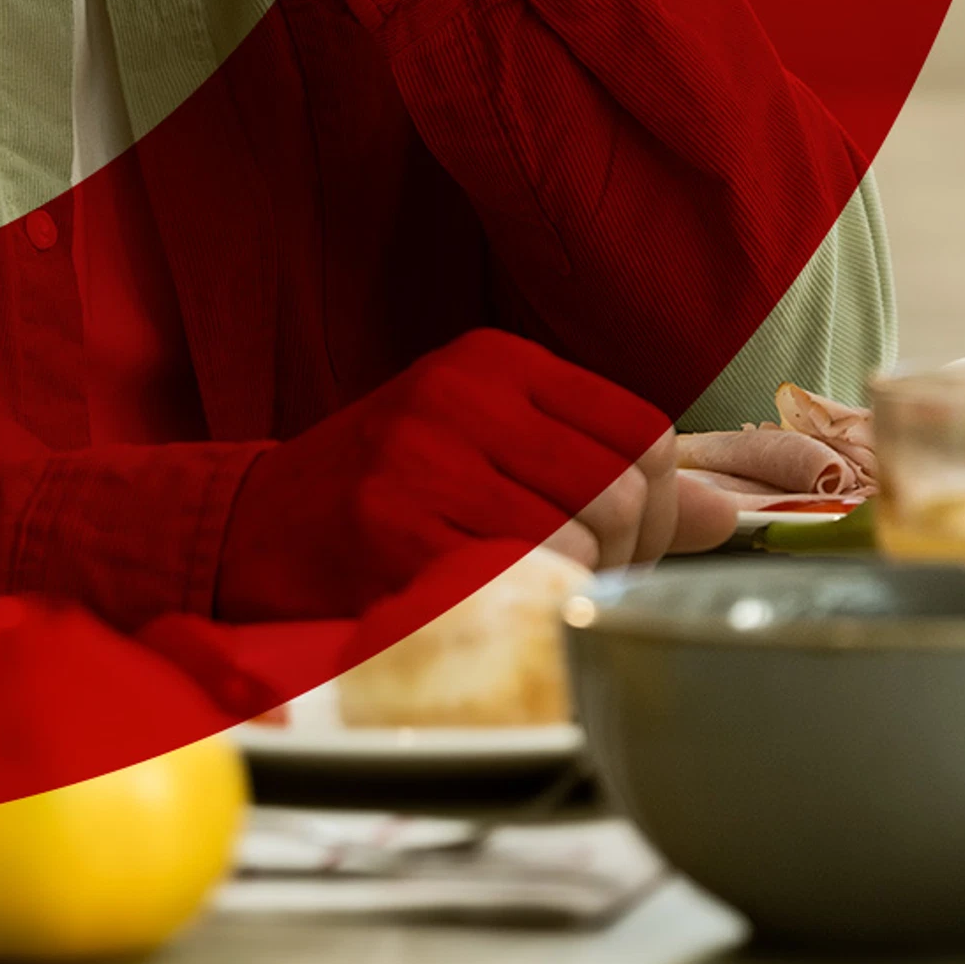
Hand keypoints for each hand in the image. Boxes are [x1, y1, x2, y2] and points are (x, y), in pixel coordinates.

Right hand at [213, 329, 731, 621]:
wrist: (244, 530)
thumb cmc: (382, 493)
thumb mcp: (488, 447)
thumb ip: (598, 468)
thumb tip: (721, 513)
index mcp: (494, 361)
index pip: (641, 430)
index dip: (658, 503)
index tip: (630, 541)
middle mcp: (464, 394)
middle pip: (623, 484)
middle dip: (630, 554)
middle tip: (593, 582)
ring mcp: (427, 456)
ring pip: (584, 533)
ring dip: (580, 584)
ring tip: (538, 590)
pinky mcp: (397, 526)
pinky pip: (524, 574)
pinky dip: (532, 602)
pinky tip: (498, 600)